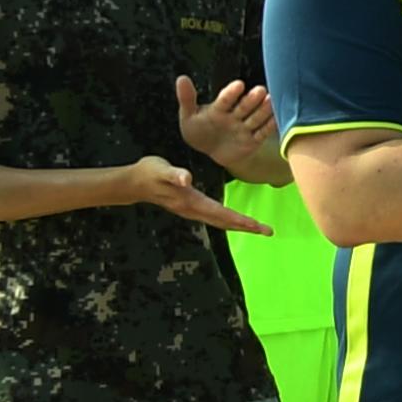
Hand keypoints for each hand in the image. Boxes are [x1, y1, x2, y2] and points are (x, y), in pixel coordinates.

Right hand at [111, 156, 270, 237]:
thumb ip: (174, 174)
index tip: (257, 226)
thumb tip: (186, 179)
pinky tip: (236, 220)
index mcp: (190, 201)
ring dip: (239, 225)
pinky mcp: (189, 207)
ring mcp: (191, 210)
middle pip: (224, 221)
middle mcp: (193, 209)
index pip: (221, 213)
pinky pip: (214, 216)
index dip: (240, 219)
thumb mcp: (160, 169)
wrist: (134, 182)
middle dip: (246, 227)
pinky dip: (229, 219)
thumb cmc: (149, 172)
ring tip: (258, 228)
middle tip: (268, 231)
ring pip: (220, 221)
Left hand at [175, 76, 275, 169]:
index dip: (232, 93)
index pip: (226, 99)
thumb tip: (181, 78)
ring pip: (256, 117)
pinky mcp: (253, 140)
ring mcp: (245, 127)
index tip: (238, 85)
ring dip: (264, 110)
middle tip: (260, 90)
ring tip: (272, 100)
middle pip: (244, 107)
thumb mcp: (188, 116)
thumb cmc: (199, 131)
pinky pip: (263, 132)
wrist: (212, 151)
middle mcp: (235, 115)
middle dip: (252, 99)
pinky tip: (278, 118)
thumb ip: (187, 98)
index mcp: (219, 108)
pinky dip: (271, 126)